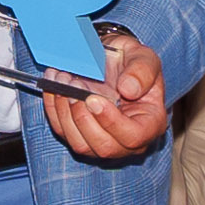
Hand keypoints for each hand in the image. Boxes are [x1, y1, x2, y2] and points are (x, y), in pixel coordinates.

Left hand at [42, 26, 171, 165]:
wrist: (114, 62)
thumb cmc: (133, 63)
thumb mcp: (145, 57)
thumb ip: (142, 71)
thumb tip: (129, 90)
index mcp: (150, 123)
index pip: (133, 137)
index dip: (111, 122)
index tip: (93, 99)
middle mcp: (127, 140)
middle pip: (104, 147)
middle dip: (83, 117)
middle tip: (74, 87)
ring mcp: (101, 140)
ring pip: (80, 144)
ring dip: (65, 113)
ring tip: (63, 81)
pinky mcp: (79, 135)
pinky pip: (63, 131)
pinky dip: (54, 109)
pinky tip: (53, 86)